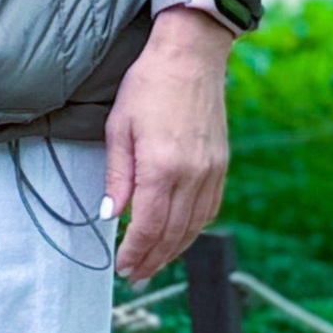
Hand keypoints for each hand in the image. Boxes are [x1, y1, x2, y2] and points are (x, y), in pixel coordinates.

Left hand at [101, 7, 231, 283]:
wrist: (190, 57)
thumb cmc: (148, 86)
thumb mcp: (118, 128)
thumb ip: (117, 176)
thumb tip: (111, 214)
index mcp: (163, 167)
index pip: (149, 226)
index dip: (135, 252)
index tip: (121, 267)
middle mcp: (192, 175)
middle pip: (173, 234)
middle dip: (152, 259)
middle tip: (135, 275)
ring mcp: (212, 172)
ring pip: (194, 227)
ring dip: (173, 251)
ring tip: (153, 264)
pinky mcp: (221, 165)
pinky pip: (209, 210)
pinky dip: (193, 230)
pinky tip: (179, 237)